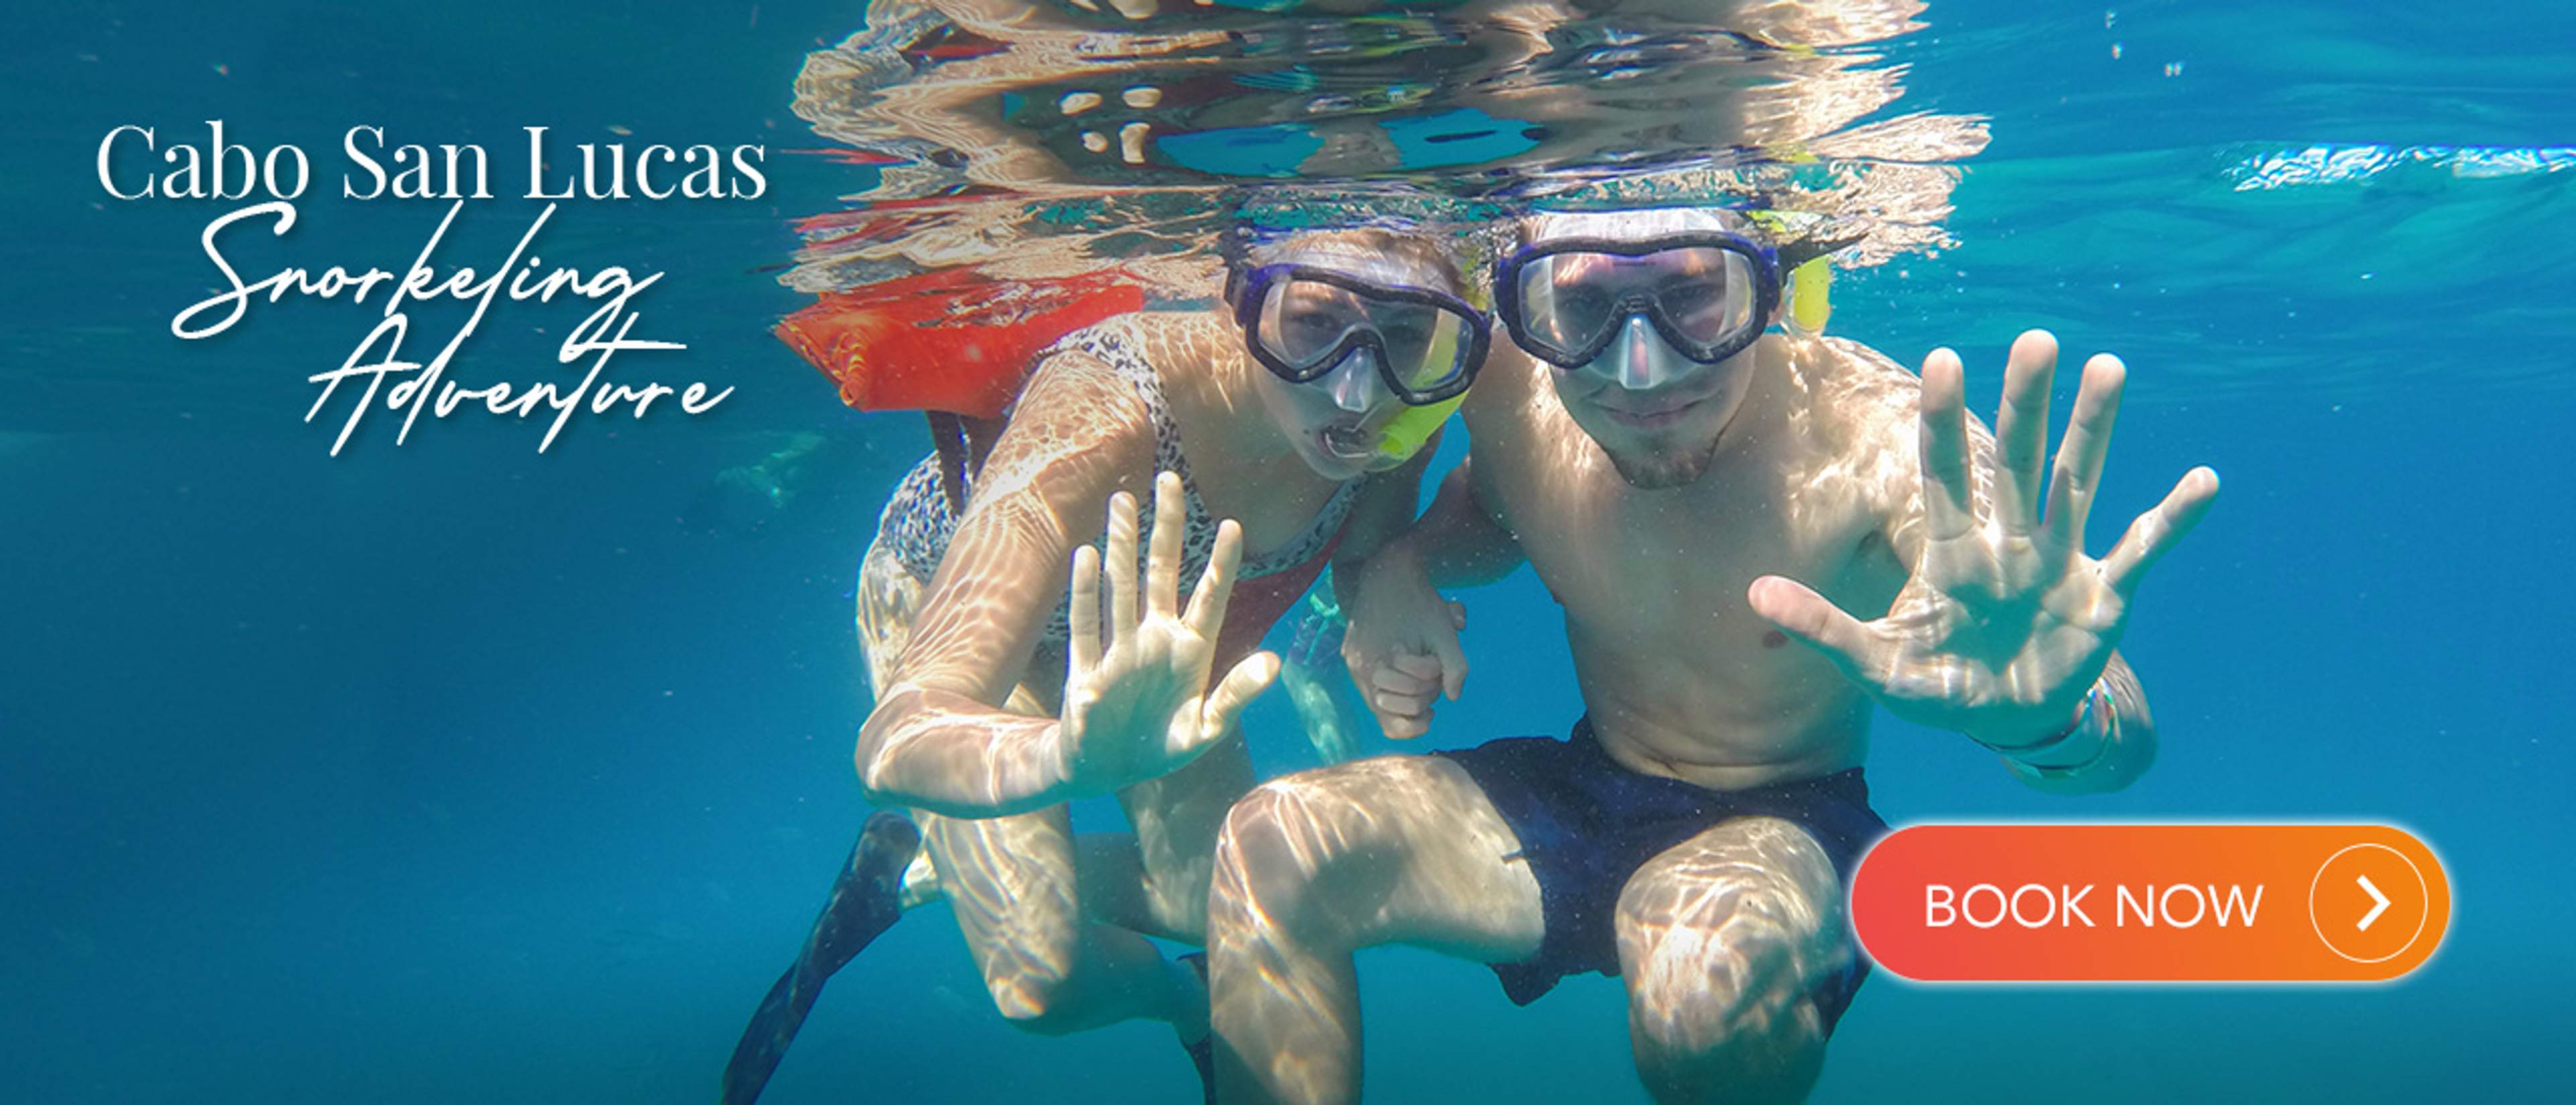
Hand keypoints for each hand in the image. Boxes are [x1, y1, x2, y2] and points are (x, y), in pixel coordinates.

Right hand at [1058, 472, 1280, 794]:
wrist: (1105, 771)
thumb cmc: (1159, 748)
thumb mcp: (1206, 729)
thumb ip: (1236, 696)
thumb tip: (1274, 663)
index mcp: (1191, 652)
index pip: (1211, 597)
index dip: (1222, 563)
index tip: (1233, 523)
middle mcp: (1156, 639)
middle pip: (1162, 572)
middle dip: (1165, 527)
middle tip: (1169, 479)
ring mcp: (1121, 649)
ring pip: (1121, 586)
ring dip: (1121, 545)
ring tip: (1123, 501)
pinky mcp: (1088, 669)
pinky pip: (1087, 625)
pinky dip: (1085, 593)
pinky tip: (1085, 555)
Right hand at [1339, 544, 1467, 739]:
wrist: (1387, 568)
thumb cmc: (1419, 600)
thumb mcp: (1445, 632)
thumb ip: (1455, 666)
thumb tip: (1453, 697)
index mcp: (1375, 667)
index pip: (1393, 724)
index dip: (1419, 719)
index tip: (1435, 704)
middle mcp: (1357, 669)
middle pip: (1388, 711)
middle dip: (1417, 698)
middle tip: (1432, 674)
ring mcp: (1351, 662)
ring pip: (1379, 698)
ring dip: (1405, 690)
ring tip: (1422, 670)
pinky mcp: (1351, 652)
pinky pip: (1373, 681)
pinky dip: (1394, 679)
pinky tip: (1409, 662)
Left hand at [1748, 330, 2219, 746]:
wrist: (2006, 720)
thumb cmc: (1939, 685)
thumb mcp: (1876, 666)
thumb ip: (1824, 629)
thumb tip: (1755, 595)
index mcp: (1952, 552)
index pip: (1944, 473)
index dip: (1945, 422)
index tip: (1945, 359)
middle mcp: (2008, 542)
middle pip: (2019, 461)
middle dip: (2027, 404)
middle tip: (2036, 339)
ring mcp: (2060, 563)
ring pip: (2079, 483)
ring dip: (2097, 430)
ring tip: (2110, 369)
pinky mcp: (2104, 595)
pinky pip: (2141, 549)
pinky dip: (2172, 520)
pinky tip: (2204, 482)